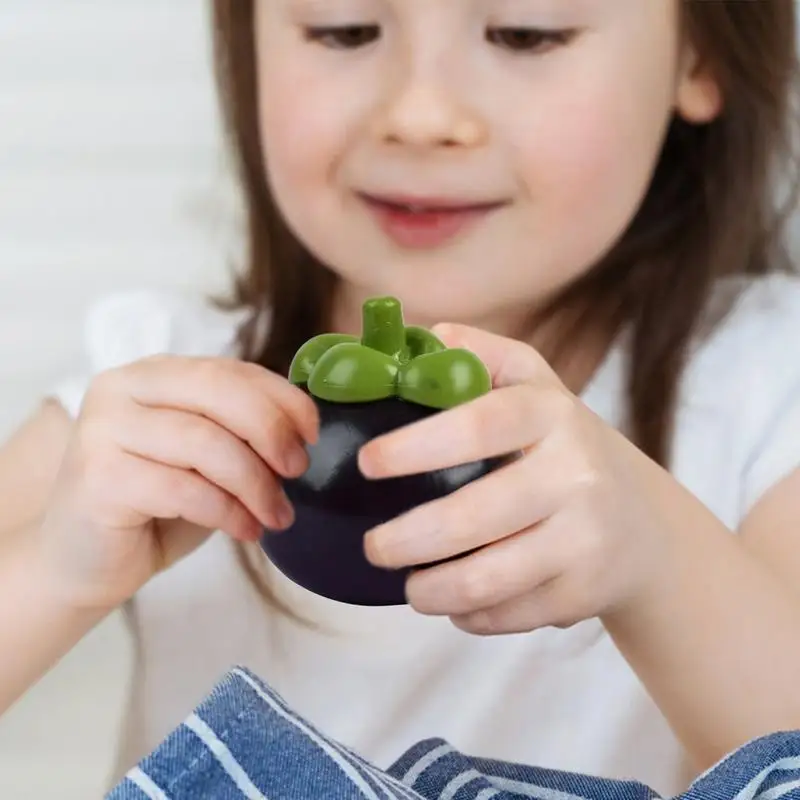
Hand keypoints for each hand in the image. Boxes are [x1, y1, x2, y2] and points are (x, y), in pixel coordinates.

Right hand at [38, 356, 317, 610]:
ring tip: (277, 515)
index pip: (230, 369)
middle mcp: (122, 388)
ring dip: (255, 484)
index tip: (312, 433)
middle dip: (271, 433)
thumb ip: (241, 431)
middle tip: (298, 471)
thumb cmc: (156, 504)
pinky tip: (246, 530)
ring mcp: (103, 429)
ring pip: (205, 443)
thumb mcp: (207, 457)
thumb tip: (302, 427)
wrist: (86, 560)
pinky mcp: (98, 478)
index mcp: (154, 374)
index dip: (282, 398)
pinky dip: (228, 512)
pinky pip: (184, 489)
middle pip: (219, 393)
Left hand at [359, 324, 673, 634]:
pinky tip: (456, 600)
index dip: (415, 446)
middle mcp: (575, 474)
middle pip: (472, 516)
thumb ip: (481, 355)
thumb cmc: (562, 447)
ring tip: (408, 584)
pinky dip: (469, 614)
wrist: (642, 524)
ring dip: (428, 590)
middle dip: (404, 540)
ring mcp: (585, 538)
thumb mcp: (534, 385)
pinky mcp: (586, 593)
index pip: (478, 426)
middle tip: (373, 547)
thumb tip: (425, 337)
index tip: (367, 463)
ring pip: (485, 580)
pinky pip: (507, 615)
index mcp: (551, 414)